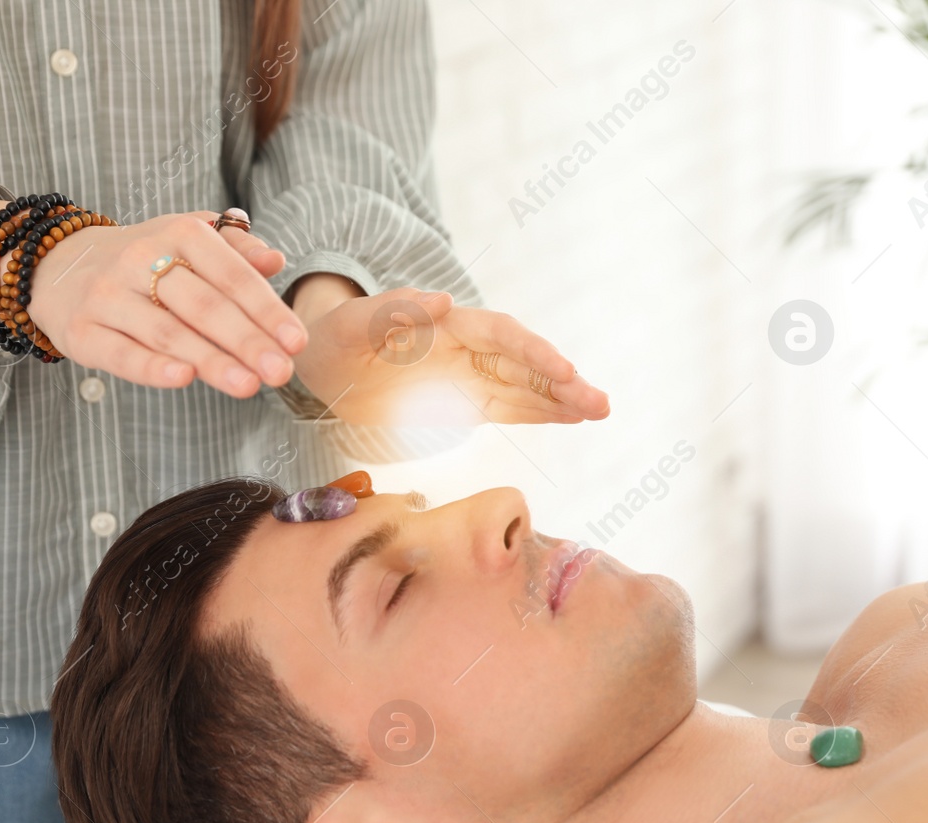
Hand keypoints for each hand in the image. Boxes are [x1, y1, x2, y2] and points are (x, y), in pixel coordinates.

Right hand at [22, 210, 307, 397]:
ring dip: (212, 361)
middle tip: (282, 372)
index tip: (297, 342)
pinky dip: (152, 367)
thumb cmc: (146, 258)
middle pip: (204, 306)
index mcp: (178, 233)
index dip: (266, 309)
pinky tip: (184, 379)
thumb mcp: (190, 240)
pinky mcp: (81, 331)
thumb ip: (236, 250)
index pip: (231, 275)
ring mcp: (107, 296)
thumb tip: (276, 260)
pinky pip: (121, 353)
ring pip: (168, 332)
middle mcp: (139, 259)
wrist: (57, 263)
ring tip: (249, 385)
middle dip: (248, 341)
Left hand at [289, 287, 610, 425]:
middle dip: (564, 382)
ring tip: (601, 411)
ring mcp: (472, 376)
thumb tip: (445, 299)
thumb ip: (395, 311)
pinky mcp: (468, 402)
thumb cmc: (337, 338)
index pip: (501, 335)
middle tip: (601, 403)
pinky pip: (512, 407)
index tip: (564, 370)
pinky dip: (542, 414)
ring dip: (563, 400)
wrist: (326, 364)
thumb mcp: (354, 323)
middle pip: (525, 363)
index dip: (533, 352)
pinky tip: (573, 419)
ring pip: (526, 387)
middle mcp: (468, 348)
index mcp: (447, 324)